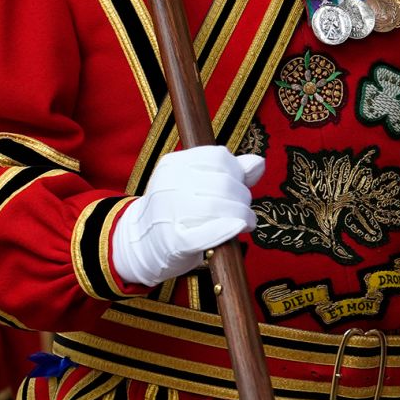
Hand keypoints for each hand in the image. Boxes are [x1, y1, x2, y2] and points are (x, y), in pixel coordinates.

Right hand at [111, 146, 265, 287]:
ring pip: (217, 207)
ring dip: (242, 214)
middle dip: (243, 197)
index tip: (240, 185)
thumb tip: (259, 162)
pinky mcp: (173, 241)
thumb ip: (229, 172)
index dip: (238, 172)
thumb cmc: (176, 210)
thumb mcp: (195, 183)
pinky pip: (206, 234)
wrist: (140, 242)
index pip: (218, 157)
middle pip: (222, 183)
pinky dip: (227, 229)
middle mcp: (168, 184)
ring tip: (247, 221)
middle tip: (245, 209)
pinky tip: (239, 227)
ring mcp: (169, 213)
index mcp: (173, 164)